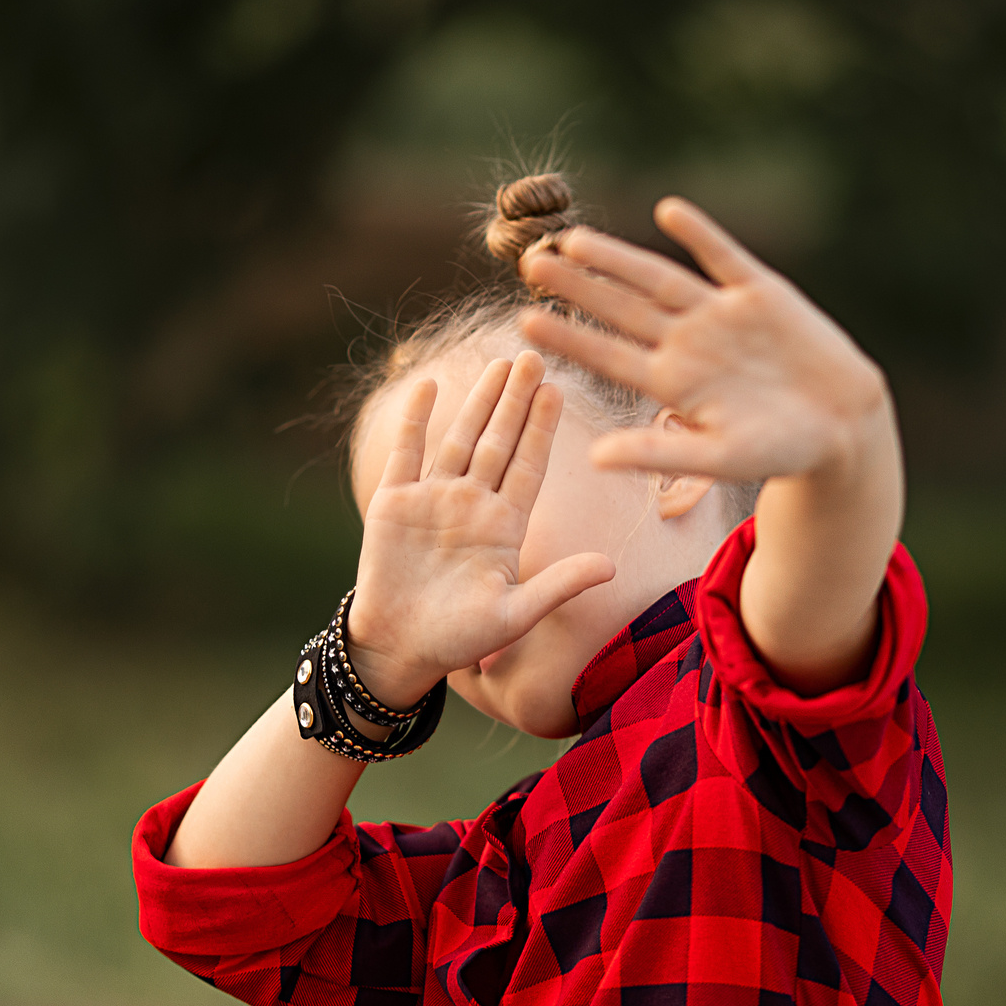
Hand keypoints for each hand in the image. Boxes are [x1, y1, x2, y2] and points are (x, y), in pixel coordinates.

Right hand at [347, 350, 616, 705]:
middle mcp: (472, 504)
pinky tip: (428, 386)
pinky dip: (415, 420)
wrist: (399, 649)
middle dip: (518, 400)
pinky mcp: (394, 503)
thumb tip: (612, 567)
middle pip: (500, 441)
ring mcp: (433, 499)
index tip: (559, 391)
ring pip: (460, 438)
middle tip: (536, 356)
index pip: (529, 466)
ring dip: (479, 401)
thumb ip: (559, 586)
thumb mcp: (515, 615)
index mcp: (504, 527)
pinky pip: (407, 452)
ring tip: (500, 363)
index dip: (542, 429)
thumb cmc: (459, 638)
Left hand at [516, 198, 889, 483]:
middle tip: (528, 262)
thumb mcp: (718, 458)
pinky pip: (724, 258)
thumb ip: (657, 453)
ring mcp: (720, 314)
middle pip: (621, 308)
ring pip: (659, 278)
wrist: (844, 425)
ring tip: (574, 239)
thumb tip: (594, 459)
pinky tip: (669, 212)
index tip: (524, 322)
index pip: (607, 354)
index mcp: (671, 382)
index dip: (568, 337)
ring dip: (618, 259)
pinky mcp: (759, 292)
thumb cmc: (779, 451)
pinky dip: (700, 235)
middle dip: (577, 287)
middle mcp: (686, 342)